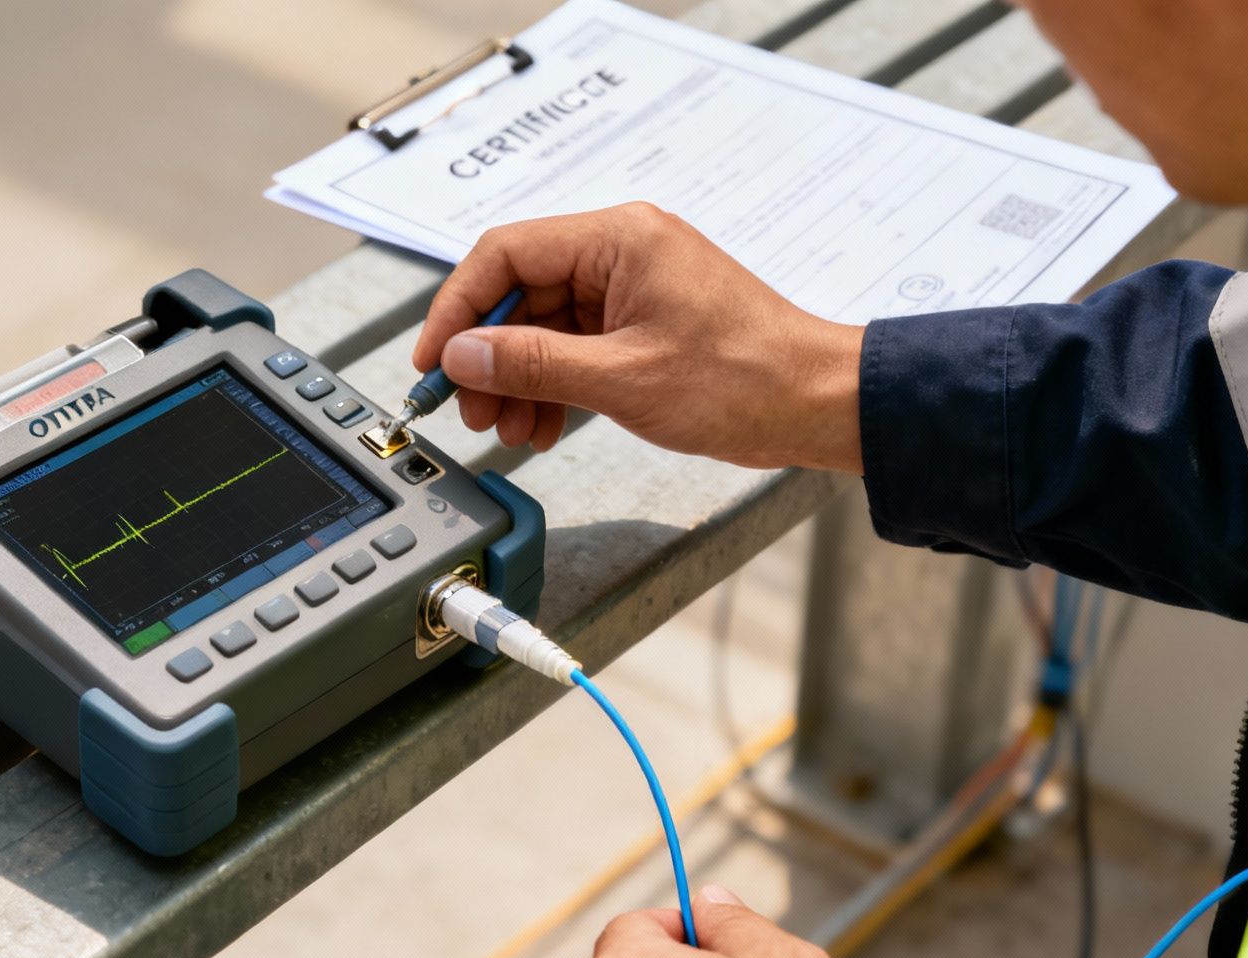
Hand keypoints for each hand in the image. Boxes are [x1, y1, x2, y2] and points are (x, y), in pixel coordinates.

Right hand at [411, 204, 864, 470]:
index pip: (505, 255)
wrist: (814, 404)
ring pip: (542, 326)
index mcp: (618, 239)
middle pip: (519, 293)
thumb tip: (464, 354)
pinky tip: (542, 425)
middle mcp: (621, 251)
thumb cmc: (744, 379)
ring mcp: (631, 288)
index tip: (433, 359)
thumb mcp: (622, 378)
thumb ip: (533, 363)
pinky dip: (550, 386)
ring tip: (508, 429)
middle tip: (470, 408)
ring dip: (516, 379)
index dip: (457, 308)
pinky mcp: (641, 323)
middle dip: (488, 356)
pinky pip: (573, 347)